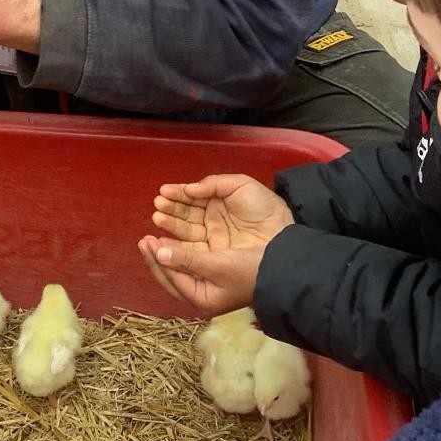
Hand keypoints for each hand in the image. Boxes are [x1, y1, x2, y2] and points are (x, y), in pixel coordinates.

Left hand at [137, 234, 263, 315]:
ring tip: (153, 240)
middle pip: (171, 278)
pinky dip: (178, 255)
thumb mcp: (217, 263)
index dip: (156, 259)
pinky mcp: (214, 278)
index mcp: (201, 300)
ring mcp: (208, 289)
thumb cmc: (250, 270)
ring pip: (178, 272)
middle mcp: (202, 297)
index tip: (146, 240)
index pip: (170, 278)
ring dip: (165, 256)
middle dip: (157, 259)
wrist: (283, 273)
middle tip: (145, 240)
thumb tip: (159, 253)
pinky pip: (188, 267)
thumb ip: (187, 259)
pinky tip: (173, 244)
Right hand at [152, 175, 293, 250]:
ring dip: (170, 223)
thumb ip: (213, 183)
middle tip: (157, 204)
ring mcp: (213, 239)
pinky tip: (165, 237)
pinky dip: (176, 243)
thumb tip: (189, 189)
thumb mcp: (241, 186)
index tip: (162, 192)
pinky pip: (191, 249)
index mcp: (219, 202)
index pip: (193, 198)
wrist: (283, 238)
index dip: (178, 194)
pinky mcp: (214, 257)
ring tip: (157, 217)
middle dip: (170, 208)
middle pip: (186, 214)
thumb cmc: (264, 209)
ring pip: (186, 230)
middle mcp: (213, 221)